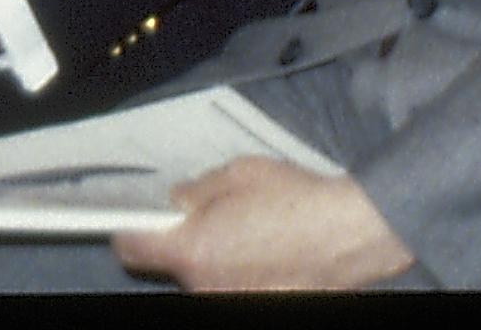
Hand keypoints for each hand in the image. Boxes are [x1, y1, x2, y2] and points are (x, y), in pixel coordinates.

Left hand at [111, 161, 413, 290]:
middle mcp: (203, 285)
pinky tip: (266, 247)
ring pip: (204, 276)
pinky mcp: (252, 306)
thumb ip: (196, 190)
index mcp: (191, 249)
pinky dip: (240, 269)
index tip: (136, 217)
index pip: (131, 247)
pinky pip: (231, 285)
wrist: (350, 234)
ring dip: (215, 254)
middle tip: (213, 210)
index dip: (130, 228)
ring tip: (251, 229)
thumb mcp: (239, 173)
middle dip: (186, 238)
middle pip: (172, 263)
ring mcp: (228, 301)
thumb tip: (178, 199)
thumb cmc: (299, 201)